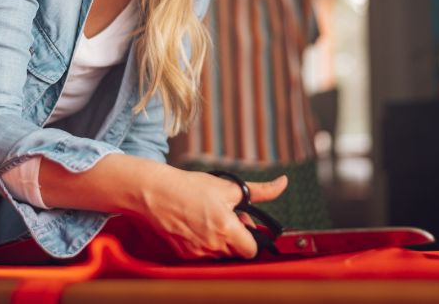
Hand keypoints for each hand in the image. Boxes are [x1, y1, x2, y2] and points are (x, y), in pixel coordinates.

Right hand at [138, 166, 287, 259]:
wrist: (155, 193)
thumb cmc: (191, 187)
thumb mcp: (228, 187)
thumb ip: (260, 191)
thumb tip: (283, 183)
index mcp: (227, 230)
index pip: (252, 250)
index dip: (251, 238)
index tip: (244, 224)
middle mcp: (213, 246)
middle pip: (236, 254)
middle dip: (235, 239)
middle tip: (226, 218)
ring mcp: (197, 253)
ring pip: (218, 255)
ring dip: (219, 242)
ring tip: (209, 220)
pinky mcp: (182, 255)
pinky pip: (201, 256)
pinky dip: (202, 244)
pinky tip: (195, 225)